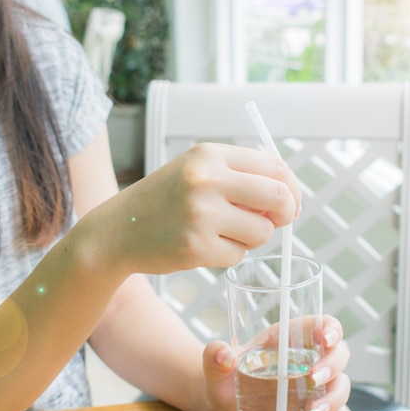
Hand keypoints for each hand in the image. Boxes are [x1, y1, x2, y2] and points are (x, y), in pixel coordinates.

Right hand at [78, 143, 300, 275]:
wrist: (118, 229)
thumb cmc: (163, 201)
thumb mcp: (196, 171)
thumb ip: (239, 177)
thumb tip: (287, 199)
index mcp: (209, 155)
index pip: (274, 166)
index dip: (292, 188)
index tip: (291, 203)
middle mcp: (206, 179)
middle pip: (278, 198)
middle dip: (285, 215)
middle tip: (274, 223)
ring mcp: (201, 214)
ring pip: (261, 232)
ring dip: (250, 238)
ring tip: (221, 233)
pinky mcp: (195, 246)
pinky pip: (237, 256)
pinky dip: (227, 254)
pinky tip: (202, 246)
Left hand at [201, 315, 350, 410]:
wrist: (221, 404)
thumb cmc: (222, 377)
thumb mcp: (215, 366)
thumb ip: (214, 356)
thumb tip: (223, 354)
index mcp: (285, 339)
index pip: (319, 324)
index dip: (330, 327)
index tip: (326, 338)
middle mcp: (304, 359)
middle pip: (338, 354)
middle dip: (332, 365)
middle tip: (312, 378)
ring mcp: (312, 386)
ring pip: (341, 385)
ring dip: (334, 398)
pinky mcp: (313, 410)